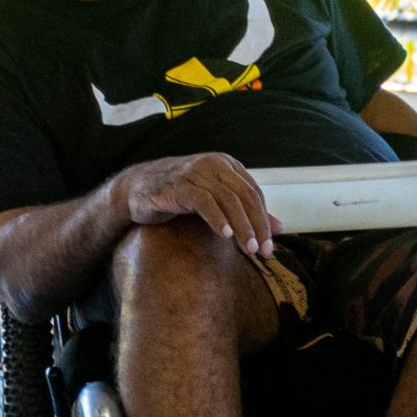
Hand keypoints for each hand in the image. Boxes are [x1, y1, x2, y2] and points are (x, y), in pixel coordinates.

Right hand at [111, 153, 283, 257]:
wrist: (137, 188)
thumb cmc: (179, 195)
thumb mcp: (215, 201)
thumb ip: (245, 212)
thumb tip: (280, 228)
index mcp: (227, 164)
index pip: (254, 194)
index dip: (265, 220)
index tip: (270, 247)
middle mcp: (214, 164)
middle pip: (245, 197)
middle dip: (258, 226)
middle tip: (263, 252)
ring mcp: (196, 172)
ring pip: (228, 200)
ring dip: (242, 226)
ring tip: (249, 249)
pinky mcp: (179, 185)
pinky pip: (204, 201)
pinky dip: (217, 218)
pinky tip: (225, 235)